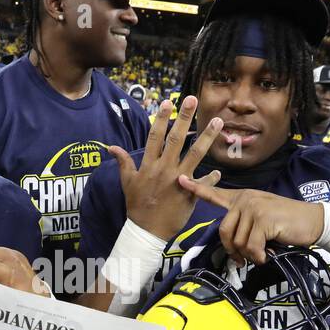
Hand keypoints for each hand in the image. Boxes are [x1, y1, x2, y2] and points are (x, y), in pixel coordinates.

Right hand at [111, 95, 222, 240]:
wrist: (147, 230)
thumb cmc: (137, 205)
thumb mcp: (127, 182)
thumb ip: (123, 162)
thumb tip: (111, 147)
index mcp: (149, 165)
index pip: (155, 136)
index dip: (161, 118)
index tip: (168, 102)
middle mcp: (164, 169)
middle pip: (176, 139)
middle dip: (185, 118)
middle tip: (193, 99)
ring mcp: (178, 180)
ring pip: (195, 154)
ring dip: (207, 137)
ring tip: (218, 121)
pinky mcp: (189, 194)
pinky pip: (203, 183)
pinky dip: (211, 178)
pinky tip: (219, 171)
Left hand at [176, 177, 323, 265]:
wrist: (314, 222)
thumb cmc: (287, 225)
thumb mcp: (262, 222)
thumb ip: (244, 227)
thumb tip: (233, 248)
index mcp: (243, 198)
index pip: (216, 194)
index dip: (197, 188)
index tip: (181, 180)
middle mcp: (246, 199)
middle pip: (224, 231)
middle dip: (234, 250)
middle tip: (246, 258)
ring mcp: (254, 207)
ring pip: (238, 242)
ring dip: (250, 254)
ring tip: (263, 251)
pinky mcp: (263, 218)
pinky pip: (251, 247)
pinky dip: (259, 256)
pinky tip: (268, 254)